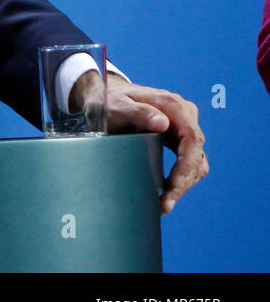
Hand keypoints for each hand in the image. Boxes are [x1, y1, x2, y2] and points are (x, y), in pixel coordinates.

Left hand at [71, 71, 207, 214]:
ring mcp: (182, 128)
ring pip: (195, 162)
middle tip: (165, 204)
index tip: (174, 186)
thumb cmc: (109, 100)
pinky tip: (166, 194)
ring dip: (183, 185)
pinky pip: (186, 163)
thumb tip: (163, 124)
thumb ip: (138, 112)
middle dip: (183, 182)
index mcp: (173, 105)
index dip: (186, 165)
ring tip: (164, 204)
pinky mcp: (177, 139)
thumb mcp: (117, 105)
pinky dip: (179, 180)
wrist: (105, 96)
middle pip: (195, 154)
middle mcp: (183, 116)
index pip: (192, 139)